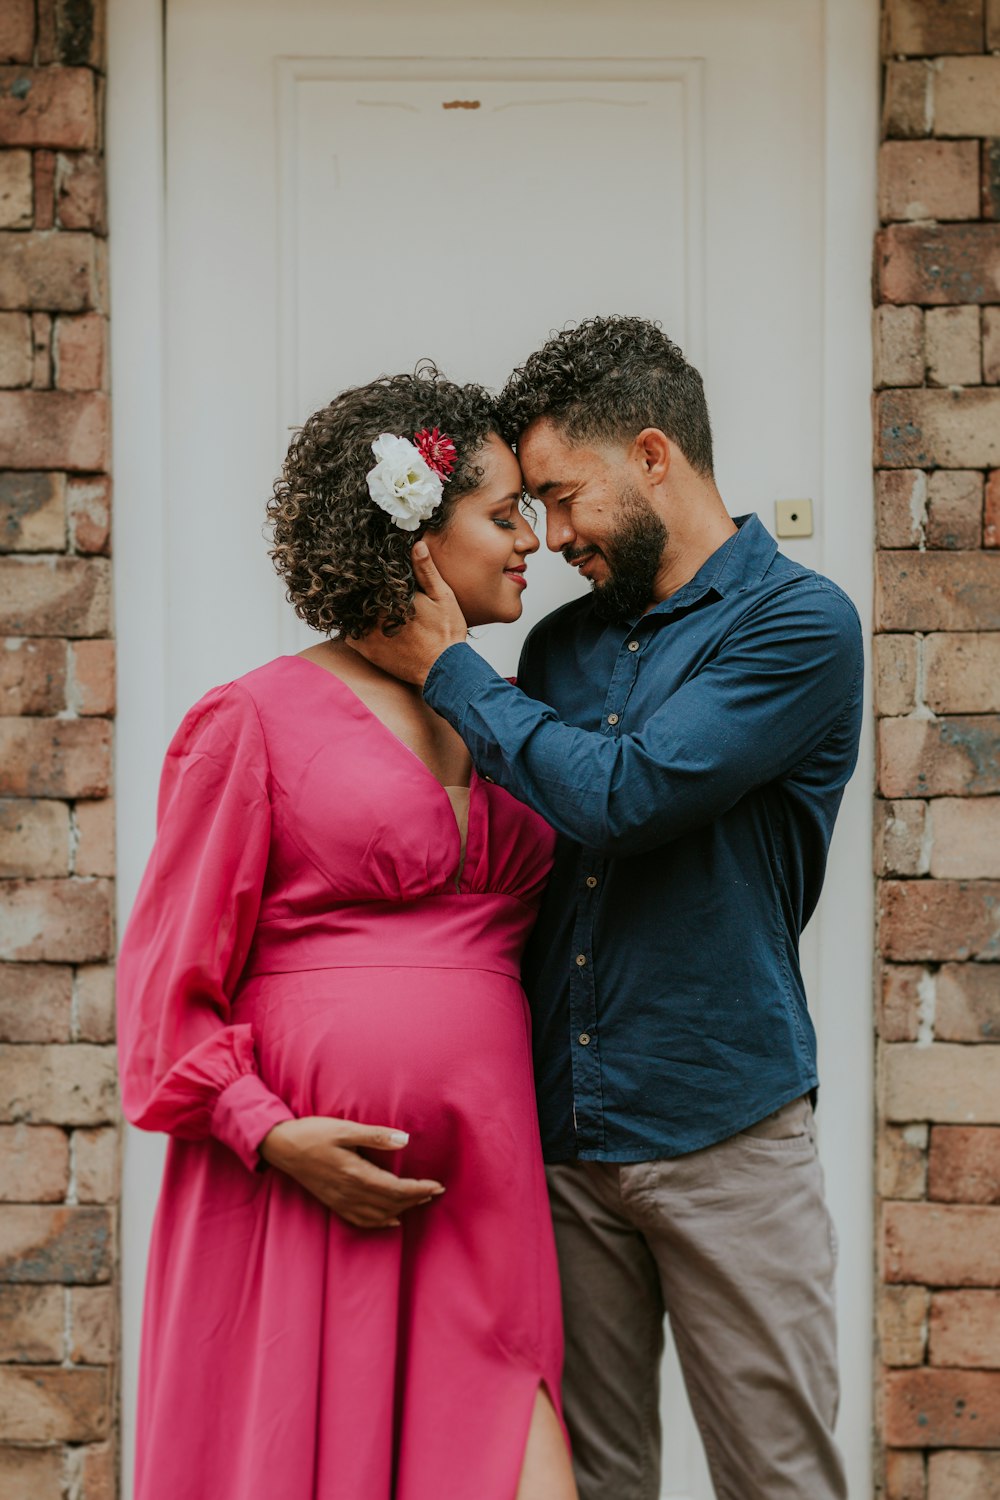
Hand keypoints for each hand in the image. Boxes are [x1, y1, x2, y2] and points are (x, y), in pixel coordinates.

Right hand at [259, 1116, 444, 1228]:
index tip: (437, 1186)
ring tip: (419, 1201)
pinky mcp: (333, 1203)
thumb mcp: (345, 1128)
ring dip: (401, 1210)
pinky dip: (380, 1222)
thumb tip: (405, 1140)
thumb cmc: (314, 1133)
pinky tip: (391, 1219)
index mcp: (356, 1174)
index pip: (396, 1189)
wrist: (282, 1147)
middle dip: (415, 1199)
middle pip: (391, 1204)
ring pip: (378, 1215)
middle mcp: (350, 1192)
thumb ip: (376, 1136)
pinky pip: (361, 1220)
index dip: (419, 1189)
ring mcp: (340, 1201)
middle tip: (435, 1191)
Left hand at [347, 542, 466, 686]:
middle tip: (350, 579)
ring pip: (349, 614)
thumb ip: (426, 571)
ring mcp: (370, 633)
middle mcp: (377, 614)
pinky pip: (348, 634)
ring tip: (349, 599)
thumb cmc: (446, 632)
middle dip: (356, 588)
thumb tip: (416, 544)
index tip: (361, 564)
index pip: (369, 577)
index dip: (365, 571)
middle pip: (357, 595)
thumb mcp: (442, 596)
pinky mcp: (368, 651)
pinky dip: (349, 626)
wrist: (444, 669)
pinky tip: (353, 621)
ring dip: (350, 607)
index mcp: (393, 596)